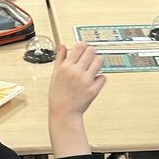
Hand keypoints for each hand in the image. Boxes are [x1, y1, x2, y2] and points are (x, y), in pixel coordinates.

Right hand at [48, 43, 103, 158]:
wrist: (64, 113)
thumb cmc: (58, 95)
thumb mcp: (55, 74)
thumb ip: (60, 58)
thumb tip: (63, 46)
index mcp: (66, 67)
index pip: (80, 46)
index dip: (83, 46)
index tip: (83, 49)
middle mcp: (76, 72)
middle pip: (91, 51)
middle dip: (91, 52)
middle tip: (89, 57)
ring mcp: (86, 81)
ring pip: (99, 61)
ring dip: (97, 62)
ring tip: (92, 68)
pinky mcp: (94, 89)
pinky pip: (103, 77)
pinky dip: (100, 78)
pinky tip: (94, 80)